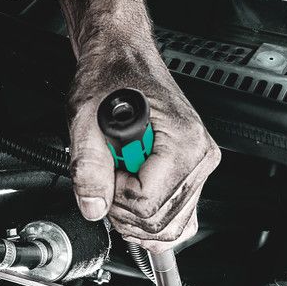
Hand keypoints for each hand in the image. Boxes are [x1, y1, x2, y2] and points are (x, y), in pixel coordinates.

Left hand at [67, 49, 220, 251]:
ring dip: (136, 217)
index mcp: (184, 140)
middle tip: (110, 174)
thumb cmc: (112, 75)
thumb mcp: (86, 115)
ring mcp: (200, 167)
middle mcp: (200, 155)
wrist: (124, 58)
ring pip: (171, 227)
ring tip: (121, 181)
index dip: (115, 195)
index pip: (147, 203)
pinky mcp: (193, 174)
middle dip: (123, 209)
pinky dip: (153, 223)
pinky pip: (181, 220)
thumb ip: (88, 164)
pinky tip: (135, 202)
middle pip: (160, 222)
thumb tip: (94, 206)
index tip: (106, 168)